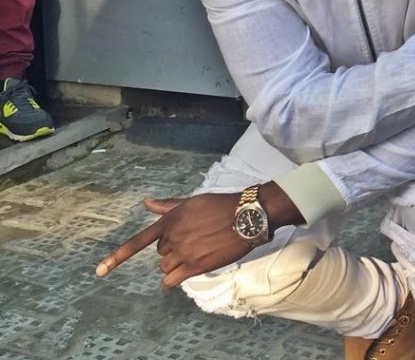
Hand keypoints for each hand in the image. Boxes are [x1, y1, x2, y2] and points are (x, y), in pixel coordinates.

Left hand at [95, 193, 252, 288]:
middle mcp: (172, 237)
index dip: (117, 257)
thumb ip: (167, 205)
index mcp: (169, 220)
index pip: (138, 241)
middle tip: (193, 241)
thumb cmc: (222, 205)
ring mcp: (183, 252)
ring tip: (197, 252)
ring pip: (166, 267)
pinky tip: (180, 275)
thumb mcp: (192, 202)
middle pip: (160, 254)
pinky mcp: (195, 265)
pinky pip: (172, 280)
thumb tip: (146, 202)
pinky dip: (172, 280)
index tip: (99, 271)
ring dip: (176, 264)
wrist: (246, 215)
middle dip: (172, 250)